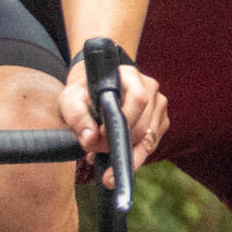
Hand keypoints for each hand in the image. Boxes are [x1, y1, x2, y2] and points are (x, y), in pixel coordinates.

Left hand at [58, 59, 167, 182]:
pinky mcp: (160, 122)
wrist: (93, 93)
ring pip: (148, 139)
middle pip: (143, 125)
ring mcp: (158, 105)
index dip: (122, 122)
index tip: (101, 135)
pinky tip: (117, 154)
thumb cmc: (83, 94)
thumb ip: (76, 117)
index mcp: (131, 75)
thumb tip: (91, 137)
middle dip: (119, 144)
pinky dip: (134, 155)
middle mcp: (150, 88)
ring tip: (103, 155)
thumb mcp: (71, 101)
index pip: (138, 100)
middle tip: (95, 151)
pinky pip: (151, 145)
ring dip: (126, 153)